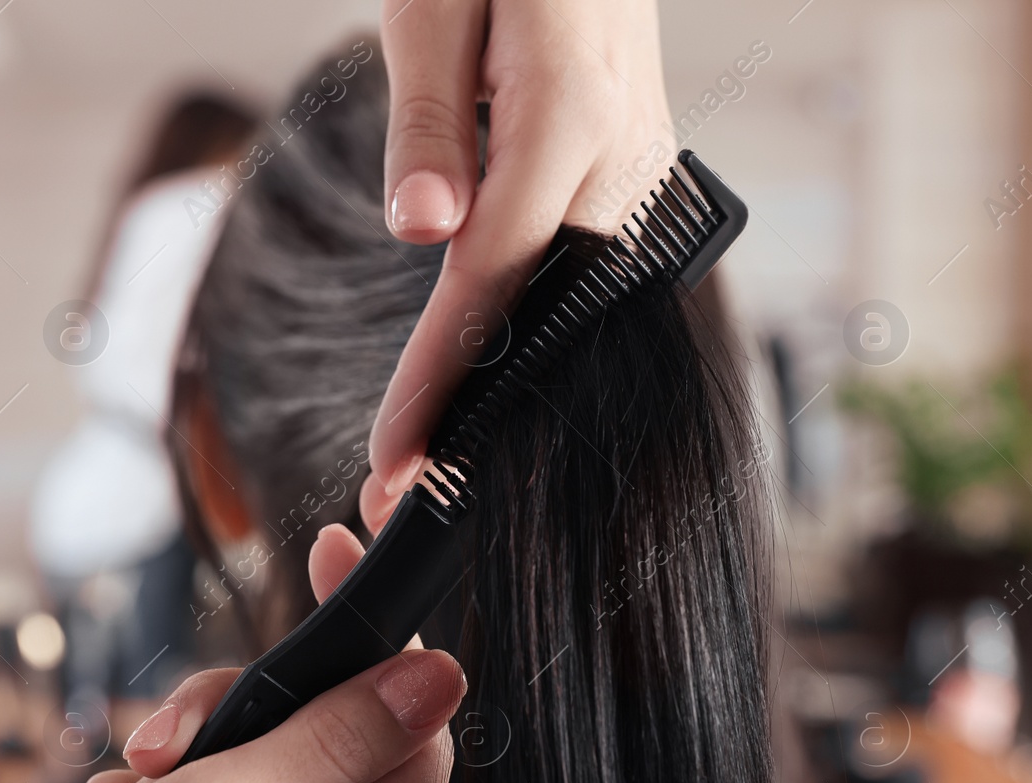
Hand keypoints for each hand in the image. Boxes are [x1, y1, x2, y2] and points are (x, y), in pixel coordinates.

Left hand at [362, 0, 671, 530]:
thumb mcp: (432, 5)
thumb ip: (431, 122)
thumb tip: (426, 234)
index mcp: (567, 117)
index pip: (489, 277)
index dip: (438, 374)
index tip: (396, 453)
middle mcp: (618, 158)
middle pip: (537, 310)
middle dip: (468, 403)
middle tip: (403, 485)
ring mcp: (635, 168)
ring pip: (562, 299)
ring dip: (498, 373)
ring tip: (433, 445)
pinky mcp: (630, 170)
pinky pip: (579, 266)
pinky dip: (526, 321)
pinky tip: (485, 367)